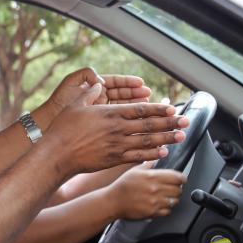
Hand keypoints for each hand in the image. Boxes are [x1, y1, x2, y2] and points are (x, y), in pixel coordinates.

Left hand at [38, 68, 151, 128]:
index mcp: (94, 87)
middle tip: (149, 95)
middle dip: (136, 95)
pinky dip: (128, 122)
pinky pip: (117, 121)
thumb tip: (101, 80)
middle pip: (122, 96)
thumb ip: (86, 75)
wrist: (48, 121)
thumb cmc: (59, 101)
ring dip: (135, 108)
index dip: (129, 83)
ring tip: (149, 109)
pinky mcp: (100, 125)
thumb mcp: (70, 83)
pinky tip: (139, 123)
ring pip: (122, 109)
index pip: (116, 83)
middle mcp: (99, 99)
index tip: (141, 83)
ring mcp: (100, 113)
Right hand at [41, 83, 187, 176]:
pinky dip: (152, 154)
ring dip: (167, 138)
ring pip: (148, 141)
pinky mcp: (114, 159)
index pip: (140, 110)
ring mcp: (117, 145)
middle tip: (185, 121)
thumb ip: (90, 94)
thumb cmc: (63, 129)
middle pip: (150, 125)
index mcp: (109, 113)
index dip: (158, 109)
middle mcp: (117, 129)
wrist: (57, 154)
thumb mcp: (75, 105)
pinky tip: (163, 152)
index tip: (172, 108)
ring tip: (180, 136)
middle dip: (170, 123)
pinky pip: (138, 156)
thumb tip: (97, 83)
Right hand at [106, 162, 186, 219]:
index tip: (180, 179)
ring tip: (164, 197)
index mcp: (152, 177)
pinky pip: (168, 211)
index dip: (181, 178)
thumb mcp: (134, 171)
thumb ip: (148, 166)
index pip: (177, 177)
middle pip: (178, 190)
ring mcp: (155, 201)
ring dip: (171, 199)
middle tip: (171, 188)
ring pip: (174, 201)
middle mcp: (155, 189)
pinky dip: (166, 209)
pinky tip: (159, 204)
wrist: (113, 201)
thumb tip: (157, 160)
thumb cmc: (122, 186)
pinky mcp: (153, 212)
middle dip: (176, 189)